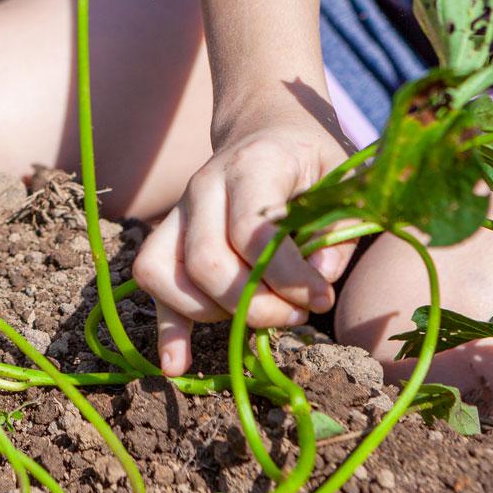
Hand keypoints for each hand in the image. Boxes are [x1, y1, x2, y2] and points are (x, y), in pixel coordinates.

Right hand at [132, 102, 355, 375]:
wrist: (264, 128)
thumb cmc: (310, 157)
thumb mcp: (341, 177)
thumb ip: (338, 228)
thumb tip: (319, 281)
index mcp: (251, 164)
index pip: (251, 231)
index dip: (286, 275)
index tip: (321, 299)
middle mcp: (203, 187)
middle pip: (205, 262)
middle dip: (251, 304)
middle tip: (295, 315)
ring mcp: (178, 213)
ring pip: (166, 275)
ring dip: (212, 314)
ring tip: (258, 319)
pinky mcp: (167, 238)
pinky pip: (152, 284)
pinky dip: (165, 327)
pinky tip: (178, 364)